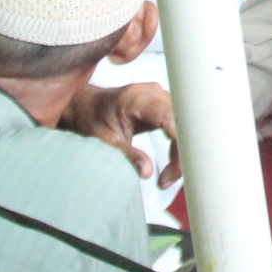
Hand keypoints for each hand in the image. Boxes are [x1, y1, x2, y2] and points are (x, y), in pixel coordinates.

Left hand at [64, 82, 180, 184]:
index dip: (179, 144)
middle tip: (169, 178)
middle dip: (182, 153)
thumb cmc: (92, 120)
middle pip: (182, 122)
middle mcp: (153, 93)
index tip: (174, 170)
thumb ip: (128, 155)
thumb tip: (148, 172)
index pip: (171, 119)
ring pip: (185, 123)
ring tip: (169, 173)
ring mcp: (160, 95)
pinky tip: (173, 159)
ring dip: (182, 149)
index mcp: (138, 99)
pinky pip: (179, 122)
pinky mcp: (163, 103)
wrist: (86, 106)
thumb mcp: (106, 141)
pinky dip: (179, 142)